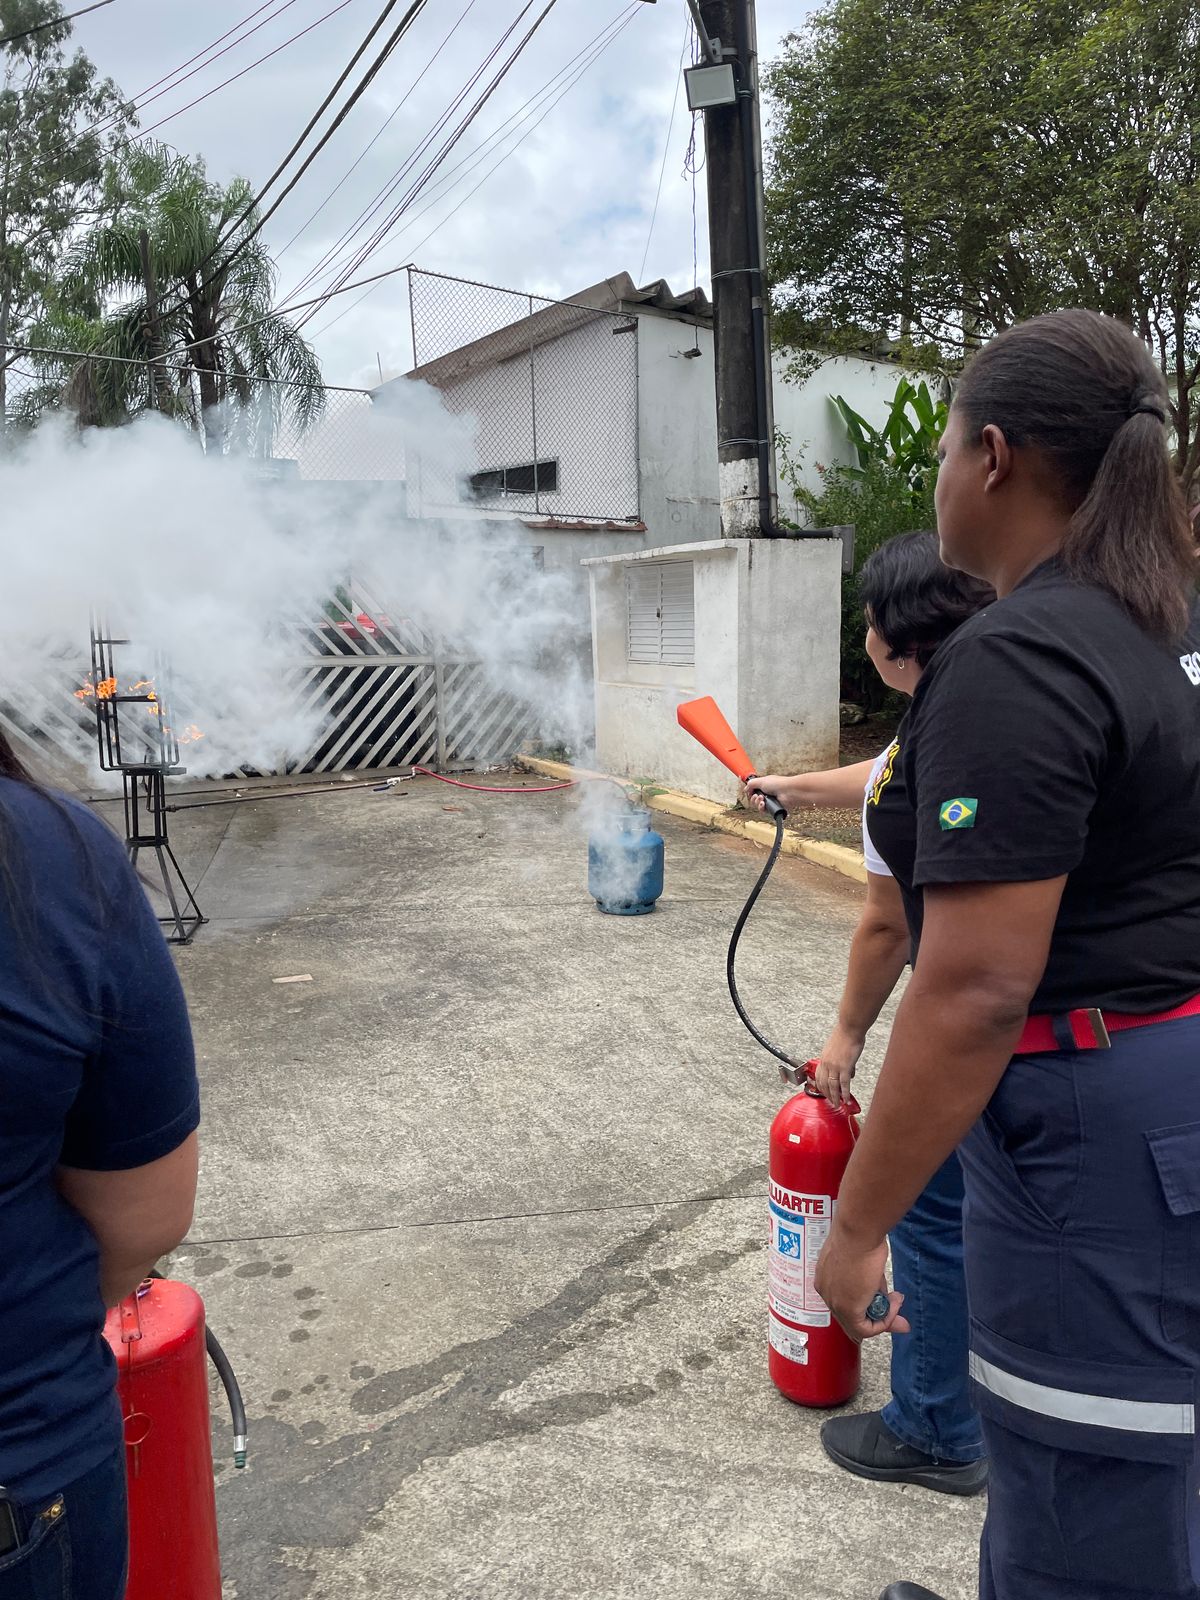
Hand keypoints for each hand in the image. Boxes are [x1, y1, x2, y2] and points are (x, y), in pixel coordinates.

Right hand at [745, 774, 796, 812]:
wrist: (789, 792)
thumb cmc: (778, 784)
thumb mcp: (761, 781)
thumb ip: (751, 784)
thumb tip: (745, 789)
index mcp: (765, 785)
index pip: (754, 791)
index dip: (750, 792)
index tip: (749, 792)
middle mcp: (767, 794)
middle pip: (754, 800)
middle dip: (753, 798)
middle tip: (757, 796)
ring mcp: (770, 802)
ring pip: (758, 806)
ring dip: (757, 803)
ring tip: (762, 799)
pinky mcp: (773, 809)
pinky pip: (763, 811)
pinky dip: (762, 808)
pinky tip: (764, 804)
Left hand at [814, 1023, 862, 1107]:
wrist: (850, 1027)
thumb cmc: (846, 1034)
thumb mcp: (838, 1049)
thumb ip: (842, 1062)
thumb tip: (849, 1074)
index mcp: (824, 1058)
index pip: (818, 1076)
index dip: (821, 1086)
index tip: (825, 1092)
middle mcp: (827, 1063)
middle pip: (823, 1083)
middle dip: (827, 1095)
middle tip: (832, 1102)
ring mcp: (835, 1066)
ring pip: (832, 1086)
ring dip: (835, 1097)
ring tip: (838, 1104)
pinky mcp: (844, 1067)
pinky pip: (843, 1084)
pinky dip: (844, 1093)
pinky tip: (846, 1099)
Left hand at [814, 1225, 909, 1342]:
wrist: (858, 1231)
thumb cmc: (860, 1235)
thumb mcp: (866, 1261)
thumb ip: (873, 1282)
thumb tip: (889, 1295)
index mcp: (826, 1277)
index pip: (844, 1301)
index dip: (867, 1306)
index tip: (887, 1301)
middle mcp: (826, 1291)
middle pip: (851, 1317)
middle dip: (877, 1318)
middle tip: (899, 1315)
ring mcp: (835, 1302)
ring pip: (858, 1326)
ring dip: (883, 1319)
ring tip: (897, 1302)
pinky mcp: (848, 1309)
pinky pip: (866, 1329)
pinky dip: (884, 1322)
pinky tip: (894, 1305)